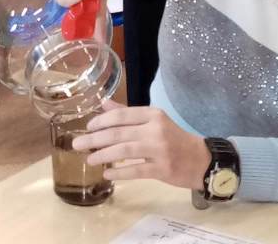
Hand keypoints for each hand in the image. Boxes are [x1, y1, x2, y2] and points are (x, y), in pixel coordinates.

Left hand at [71, 101, 209, 188]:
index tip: (88, 127)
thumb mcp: (154, 121)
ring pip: (124, 151)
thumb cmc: (174, 139)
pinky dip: (119, 173)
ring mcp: (159, 150)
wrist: (201, 160)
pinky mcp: (162, 169)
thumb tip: (103, 104)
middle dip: (94, 139)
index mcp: (153, 115)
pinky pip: (136, 171)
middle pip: (118, 133)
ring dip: (103, 155)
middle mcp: (155, 130)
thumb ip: (128, 114)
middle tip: (77, 144)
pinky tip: (108, 174)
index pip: (121, 115)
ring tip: (89, 159)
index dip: (101, 120)